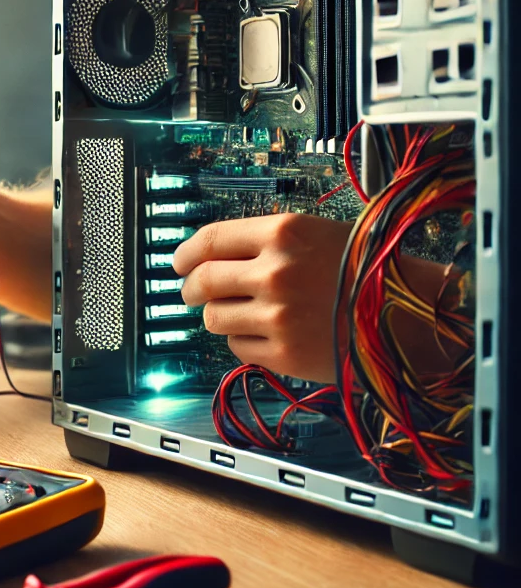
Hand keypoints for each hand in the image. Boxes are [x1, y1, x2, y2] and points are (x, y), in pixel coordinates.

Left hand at [172, 214, 352, 382]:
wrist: (409, 315)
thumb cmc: (364, 270)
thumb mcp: (315, 234)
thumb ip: (263, 242)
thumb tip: (211, 253)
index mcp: (282, 233)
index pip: (210, 239)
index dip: (185, 253)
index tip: (178, 261)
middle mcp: (275, 272)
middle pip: (203, 280)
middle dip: (190, 288)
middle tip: (191, 291)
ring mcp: (278, 315)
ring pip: (215, 317)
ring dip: (218, 315)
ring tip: (238, 313)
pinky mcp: (285, 353)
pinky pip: (238, 347)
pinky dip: (243, 341)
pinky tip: (265, 333)